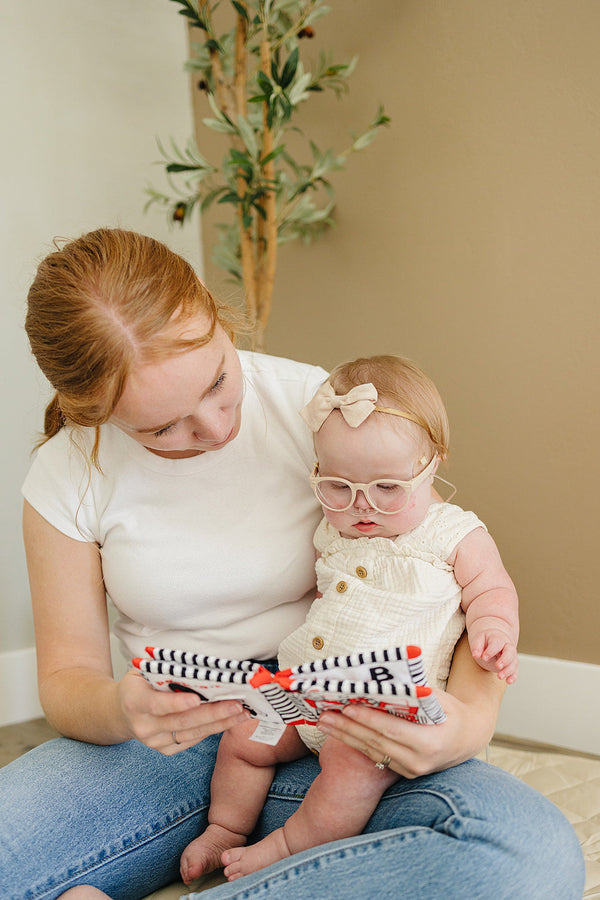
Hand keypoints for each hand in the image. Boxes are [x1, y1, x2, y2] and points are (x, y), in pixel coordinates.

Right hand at [117, 669, 249, 754]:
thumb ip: (167, 671)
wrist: (120, 711)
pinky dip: (213, 729)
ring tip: (242, 712)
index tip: (196, 699)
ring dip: (220, 723)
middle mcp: (143, 726)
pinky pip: (192, 739)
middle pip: (181, 721)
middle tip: (236, 704)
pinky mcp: (165, 750)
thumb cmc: (139, 684)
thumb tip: (203, 665)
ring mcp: (154, 741)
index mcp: (134, 701)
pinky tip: (230, 720)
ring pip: (192, 733)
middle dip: (212, 713)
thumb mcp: (144, 671)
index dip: (176, 703)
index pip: (156, 704)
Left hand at [317, 634, 503, 777]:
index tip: (346, 708)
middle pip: (376, 742)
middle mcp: (419, 761)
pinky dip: (356, 742)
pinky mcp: (404, 773)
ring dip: (345, 736)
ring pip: (372, 751)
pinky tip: (340, 731)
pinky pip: (376, 756)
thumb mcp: (436, 698)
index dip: (368, 719)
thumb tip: (378, 682)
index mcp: (430, 742)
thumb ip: (411, 694)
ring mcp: (411, 770)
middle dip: (347, 727)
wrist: (467, 737)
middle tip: (324, 713)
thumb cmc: (450, 711)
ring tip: (324, 721)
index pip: (392, 730)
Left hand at [470, 628, 518, 683]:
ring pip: (513, 663)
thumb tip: (475, 655)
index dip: (491, 651)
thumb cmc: (485, 640)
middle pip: (510, 652)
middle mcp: (507, 646)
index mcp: (498, 638)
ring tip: (499, 676)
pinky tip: (508, 681)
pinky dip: (513, 676)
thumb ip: (477, 646)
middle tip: (497, 666)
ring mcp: (511, 656)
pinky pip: (515, 670)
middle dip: (505, 660)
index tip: (484, 657)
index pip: (497, 643)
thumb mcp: (478, 639)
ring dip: (508, 671)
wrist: (493, 640)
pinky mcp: (511, 665)